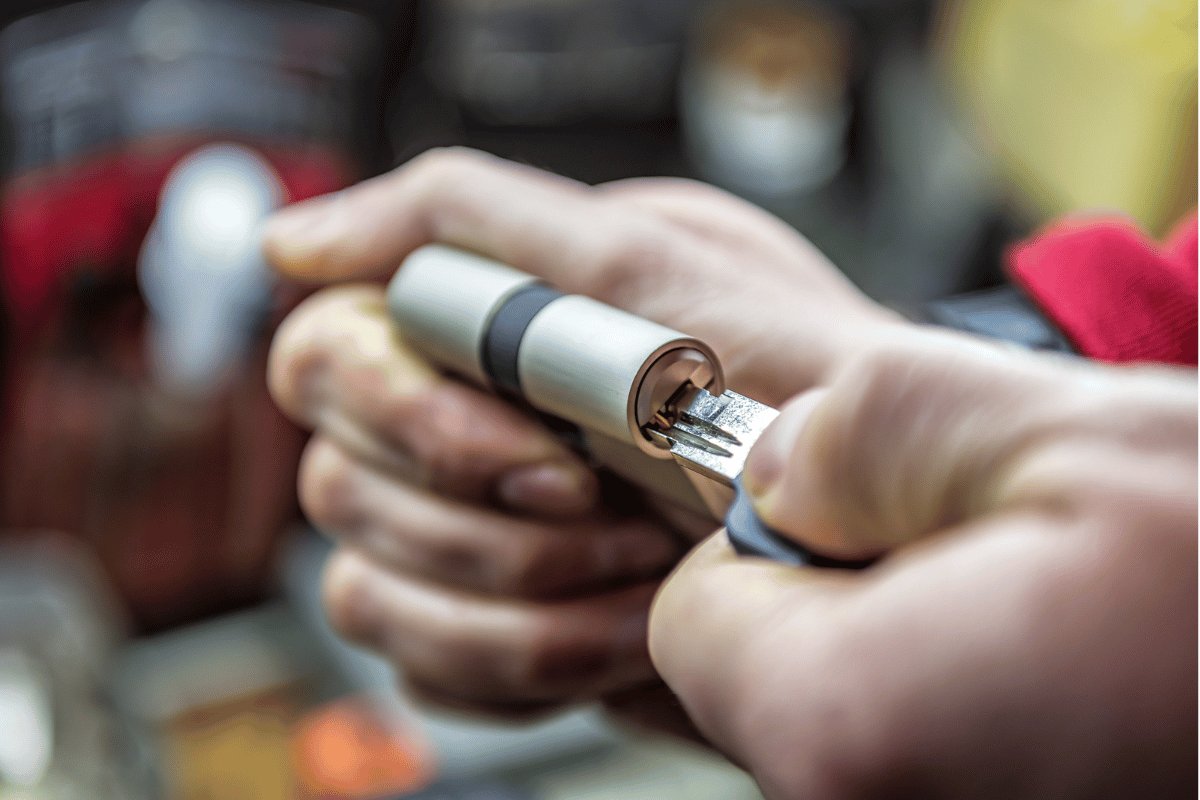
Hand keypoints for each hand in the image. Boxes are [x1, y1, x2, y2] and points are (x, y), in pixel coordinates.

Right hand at [265, 147, 903, 716]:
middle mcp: (453, 433)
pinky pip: (423, 672)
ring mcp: (464, 545)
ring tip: (642, 586)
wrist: (866, 529)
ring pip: (365, 595)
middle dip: (489, 529)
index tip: (542, 457)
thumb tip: (289, 247)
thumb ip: (459, 220)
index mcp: (470, 335)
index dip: (414, 420)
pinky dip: (523, 669)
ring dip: (516, 608)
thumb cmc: (781, 384)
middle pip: (338, 487)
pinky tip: (615, 638)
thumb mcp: (640, 263)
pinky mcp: (488, 640)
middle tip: (612, 521)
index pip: (324, 361)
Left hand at [650, 334, 1196, 798]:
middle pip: (768, 686)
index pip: (692, 622)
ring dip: (924, 659)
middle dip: (848, 606)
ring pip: (850, 730)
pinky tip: (1079, 691)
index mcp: (852, 733)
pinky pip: (927, 763)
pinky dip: (976, 716)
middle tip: (1000, 570)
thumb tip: (777, 464)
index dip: (768, 548)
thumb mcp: (1061, 433)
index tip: (869, 519)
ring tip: (1063, 632)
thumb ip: (865, 428)